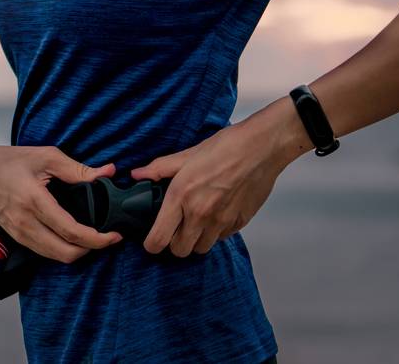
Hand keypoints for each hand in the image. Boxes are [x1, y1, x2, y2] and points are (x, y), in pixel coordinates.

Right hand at [0, 139, 123, 263]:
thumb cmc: (6, 160)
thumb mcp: (44, 157)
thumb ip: (77, 169)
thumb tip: (108, 173)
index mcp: (34, 201)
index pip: (72, 232)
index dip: (98, 239)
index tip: (114, 235)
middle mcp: (25, 223)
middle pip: (66, 253)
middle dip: (91, 250)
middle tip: (107, 238)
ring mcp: (19, 233)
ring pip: (55, 256)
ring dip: (77, 251)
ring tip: (92, 238)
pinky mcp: (16, 236)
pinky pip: (44, 252)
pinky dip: (62, 250)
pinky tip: (71, 237)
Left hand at [132, 107, 303, 256]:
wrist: (261, 148)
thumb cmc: (225, 148)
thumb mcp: (186, 155)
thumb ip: (159, 169)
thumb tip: (137, 175)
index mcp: (181, 196)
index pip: (159, 238)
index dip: (151, 244)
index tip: (152, 240)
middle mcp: (200, 214)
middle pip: (180, 250)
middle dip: (174, 243)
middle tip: (175, 228)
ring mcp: (222, 221)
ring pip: (202, 248)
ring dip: (196, 240)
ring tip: (195, 222)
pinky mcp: (240, 222)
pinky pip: (221, 238)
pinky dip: (215, 232)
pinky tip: (215, 214)